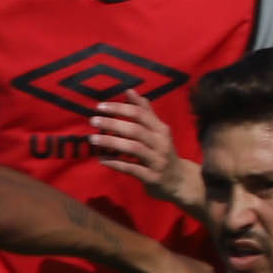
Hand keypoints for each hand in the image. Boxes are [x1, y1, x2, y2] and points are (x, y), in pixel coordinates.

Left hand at [89, 96, 201, 211]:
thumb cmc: (163, 152)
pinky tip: (102, 159)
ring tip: (93, 139)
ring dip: (111, 142)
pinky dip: (116, 163)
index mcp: (161, 129)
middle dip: (113, 123)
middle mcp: (161, 143)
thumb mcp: (158, 131)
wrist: (179, 181)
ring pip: (134, 148)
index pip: (140, 114)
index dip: (120, 108)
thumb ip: (144, 112)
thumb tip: (129, 90)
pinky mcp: (152, 177)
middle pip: (136, 130)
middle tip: (93, 120)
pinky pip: (132, 169)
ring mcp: (158, 161)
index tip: (100, 106)